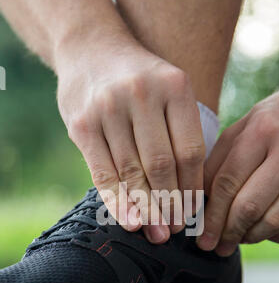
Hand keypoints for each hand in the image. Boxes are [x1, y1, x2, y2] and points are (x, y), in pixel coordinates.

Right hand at [56, 36, 204, 243]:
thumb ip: (179, 132)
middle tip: (175, 231)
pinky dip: (117, 201)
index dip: (193, 188)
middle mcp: (142, 94)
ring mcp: (108, 108)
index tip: (193, 214)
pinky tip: (129, 222)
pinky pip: (103, 172)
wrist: (90, 49)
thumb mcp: (168, 91)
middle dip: (171, 204)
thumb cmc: (139, 81)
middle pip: (162, 164)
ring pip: (132, 172)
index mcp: (175, 86)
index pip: (190, 150)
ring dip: (146, 209)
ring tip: (156, 233)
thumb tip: (188, 193)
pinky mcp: (82, 124)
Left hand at [197, 87, 278, 254]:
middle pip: (249, 206)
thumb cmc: (267, 126)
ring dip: (250, 237)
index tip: (202, 237)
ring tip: (237, 239)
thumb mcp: (238, 133)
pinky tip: (261, 231)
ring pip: (273, 221)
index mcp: (261, 132)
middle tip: (217, 247)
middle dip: (228, 233)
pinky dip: (274, 235)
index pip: (227, 184)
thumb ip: (216, 166)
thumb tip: (199, 208)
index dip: (211, 216)